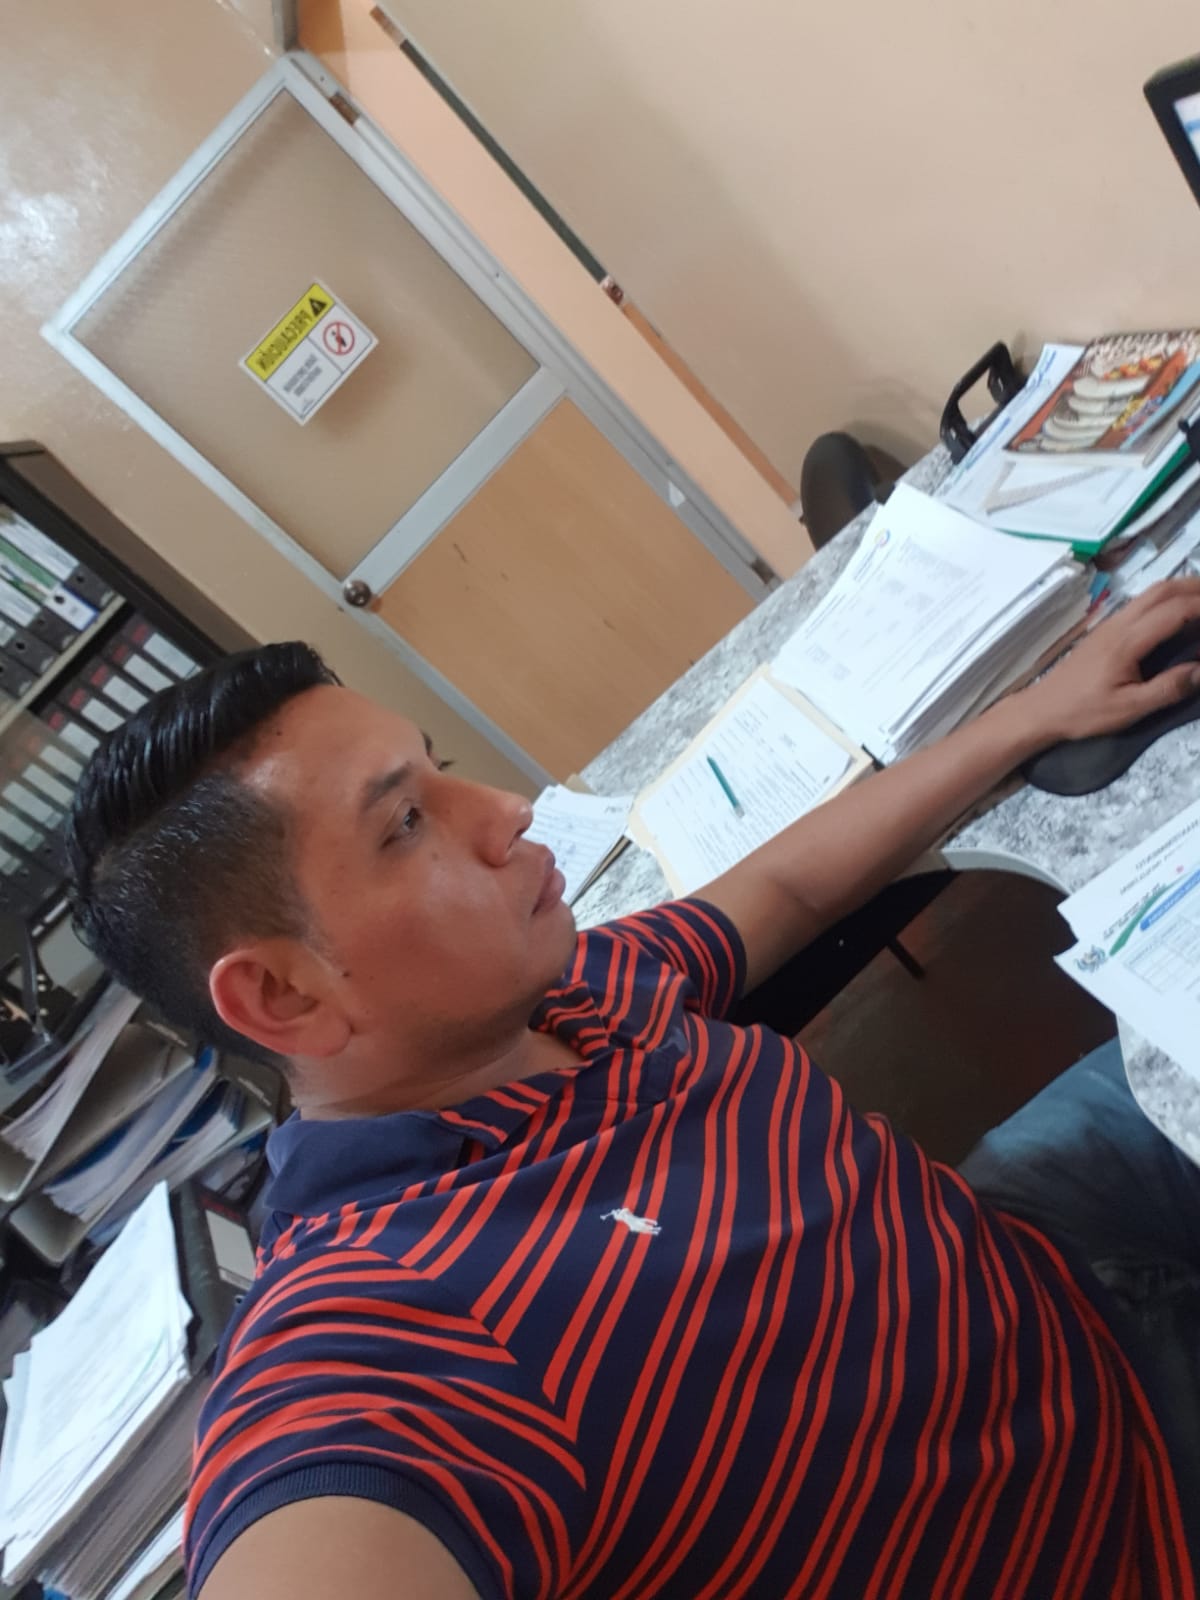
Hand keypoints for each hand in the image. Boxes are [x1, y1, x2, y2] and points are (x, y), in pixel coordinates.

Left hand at [1017, 578, 1199, 744]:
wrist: (1042, 709)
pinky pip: (1142, 601)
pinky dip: (1168, 597)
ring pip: (1152, 592)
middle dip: (1198, 588)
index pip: (1175, 611)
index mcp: (1127, 641)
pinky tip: (1180, 610)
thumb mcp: (1128, 709)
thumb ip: (1167, 689)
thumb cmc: (1083, 712)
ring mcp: (1111, 623)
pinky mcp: (1107, 629)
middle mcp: (1119, 623)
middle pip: (1164, 590)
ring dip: (1184, 589)